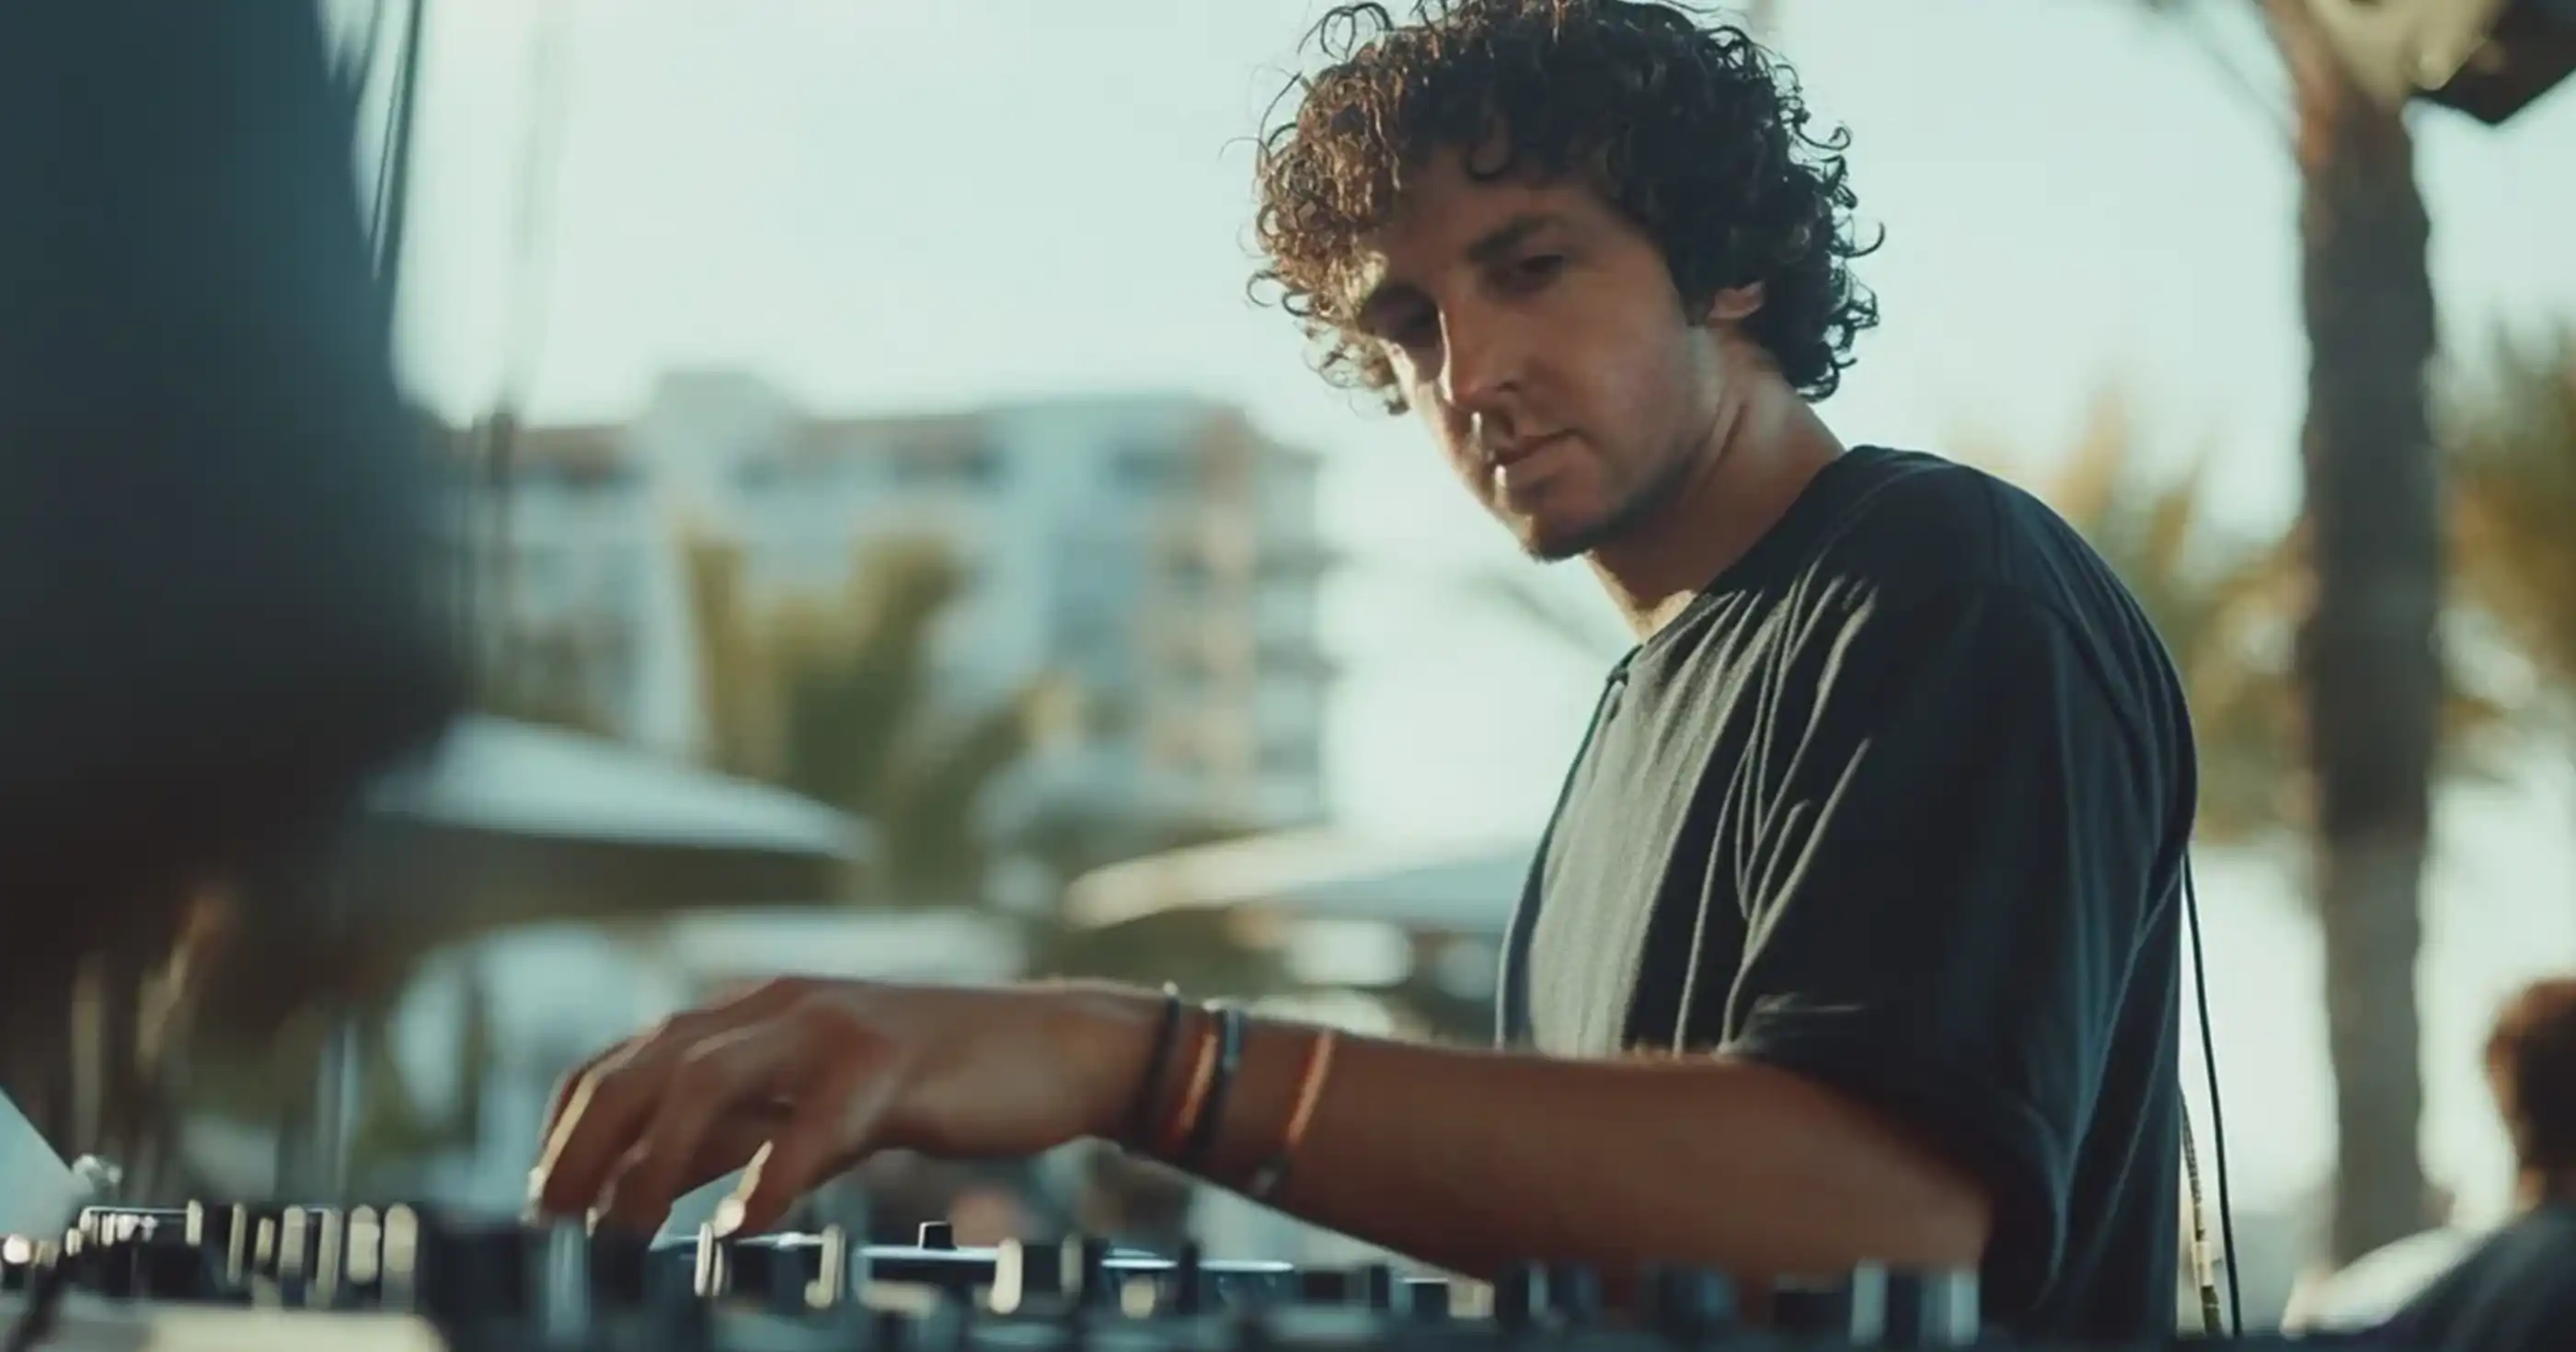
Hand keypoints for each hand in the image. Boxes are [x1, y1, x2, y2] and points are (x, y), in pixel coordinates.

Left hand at [526, 977, 1160, 1235]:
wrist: (1060, 1048)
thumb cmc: (937, 1084)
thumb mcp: (816, 1102)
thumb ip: (735, 1133)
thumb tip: (640, 1187)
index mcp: (756, 1010)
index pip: (627, 1056)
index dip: (570, 1127)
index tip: (540, 1199)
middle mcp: (780, 1004)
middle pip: (645, 1065)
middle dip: (584, 1147)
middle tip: (550, 1225)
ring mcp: (834, 1027)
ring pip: (707, 1084)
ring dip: (649, 1167)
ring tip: (619, 1238)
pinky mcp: (890, 1064)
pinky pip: (809, 1128)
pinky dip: (764, 1182)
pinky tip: (740, 1231)